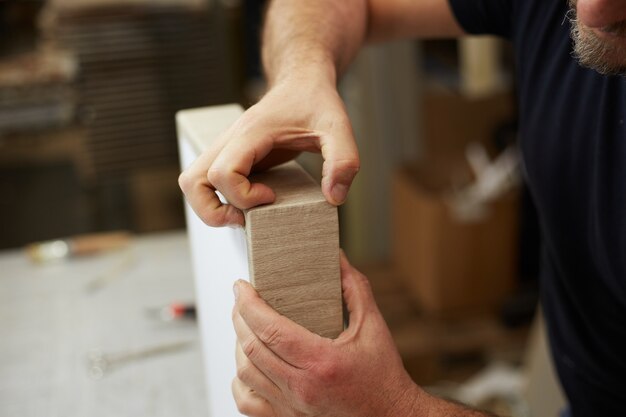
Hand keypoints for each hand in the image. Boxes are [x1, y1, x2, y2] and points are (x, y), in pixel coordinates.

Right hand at [178, 78, 359, 226]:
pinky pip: (206, 182)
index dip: (244, 196)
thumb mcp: (339, 128)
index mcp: (250, 133)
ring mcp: (225, 149)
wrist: (302, 82)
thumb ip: (343, 161)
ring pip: (192, 183)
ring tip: (244, 214)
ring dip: (210, 207)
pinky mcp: (230, 157)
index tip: (272, 196)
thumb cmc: (317, 102)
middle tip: (247, 217)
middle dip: (214, 211)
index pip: (223, 172)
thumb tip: (334, 198)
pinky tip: (251, 201)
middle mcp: (229, 140)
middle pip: (191, 181)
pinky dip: (219, 199)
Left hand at [231, 253, 423, 416]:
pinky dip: (240, 380)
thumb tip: (337, 258)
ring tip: (245, 324)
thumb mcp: (373, 325)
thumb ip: (354, 288)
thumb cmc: (382, 375)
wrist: (390, 416)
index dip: (248, 304)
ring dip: (239, 344)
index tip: (241, 286)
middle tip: (241, 298)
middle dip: (239, 316)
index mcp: (321, 362)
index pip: (270, 329)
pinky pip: (247, 402)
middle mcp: (301, 387)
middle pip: (251, 348)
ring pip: (245, 373)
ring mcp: (291, 406)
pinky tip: (249, 362)